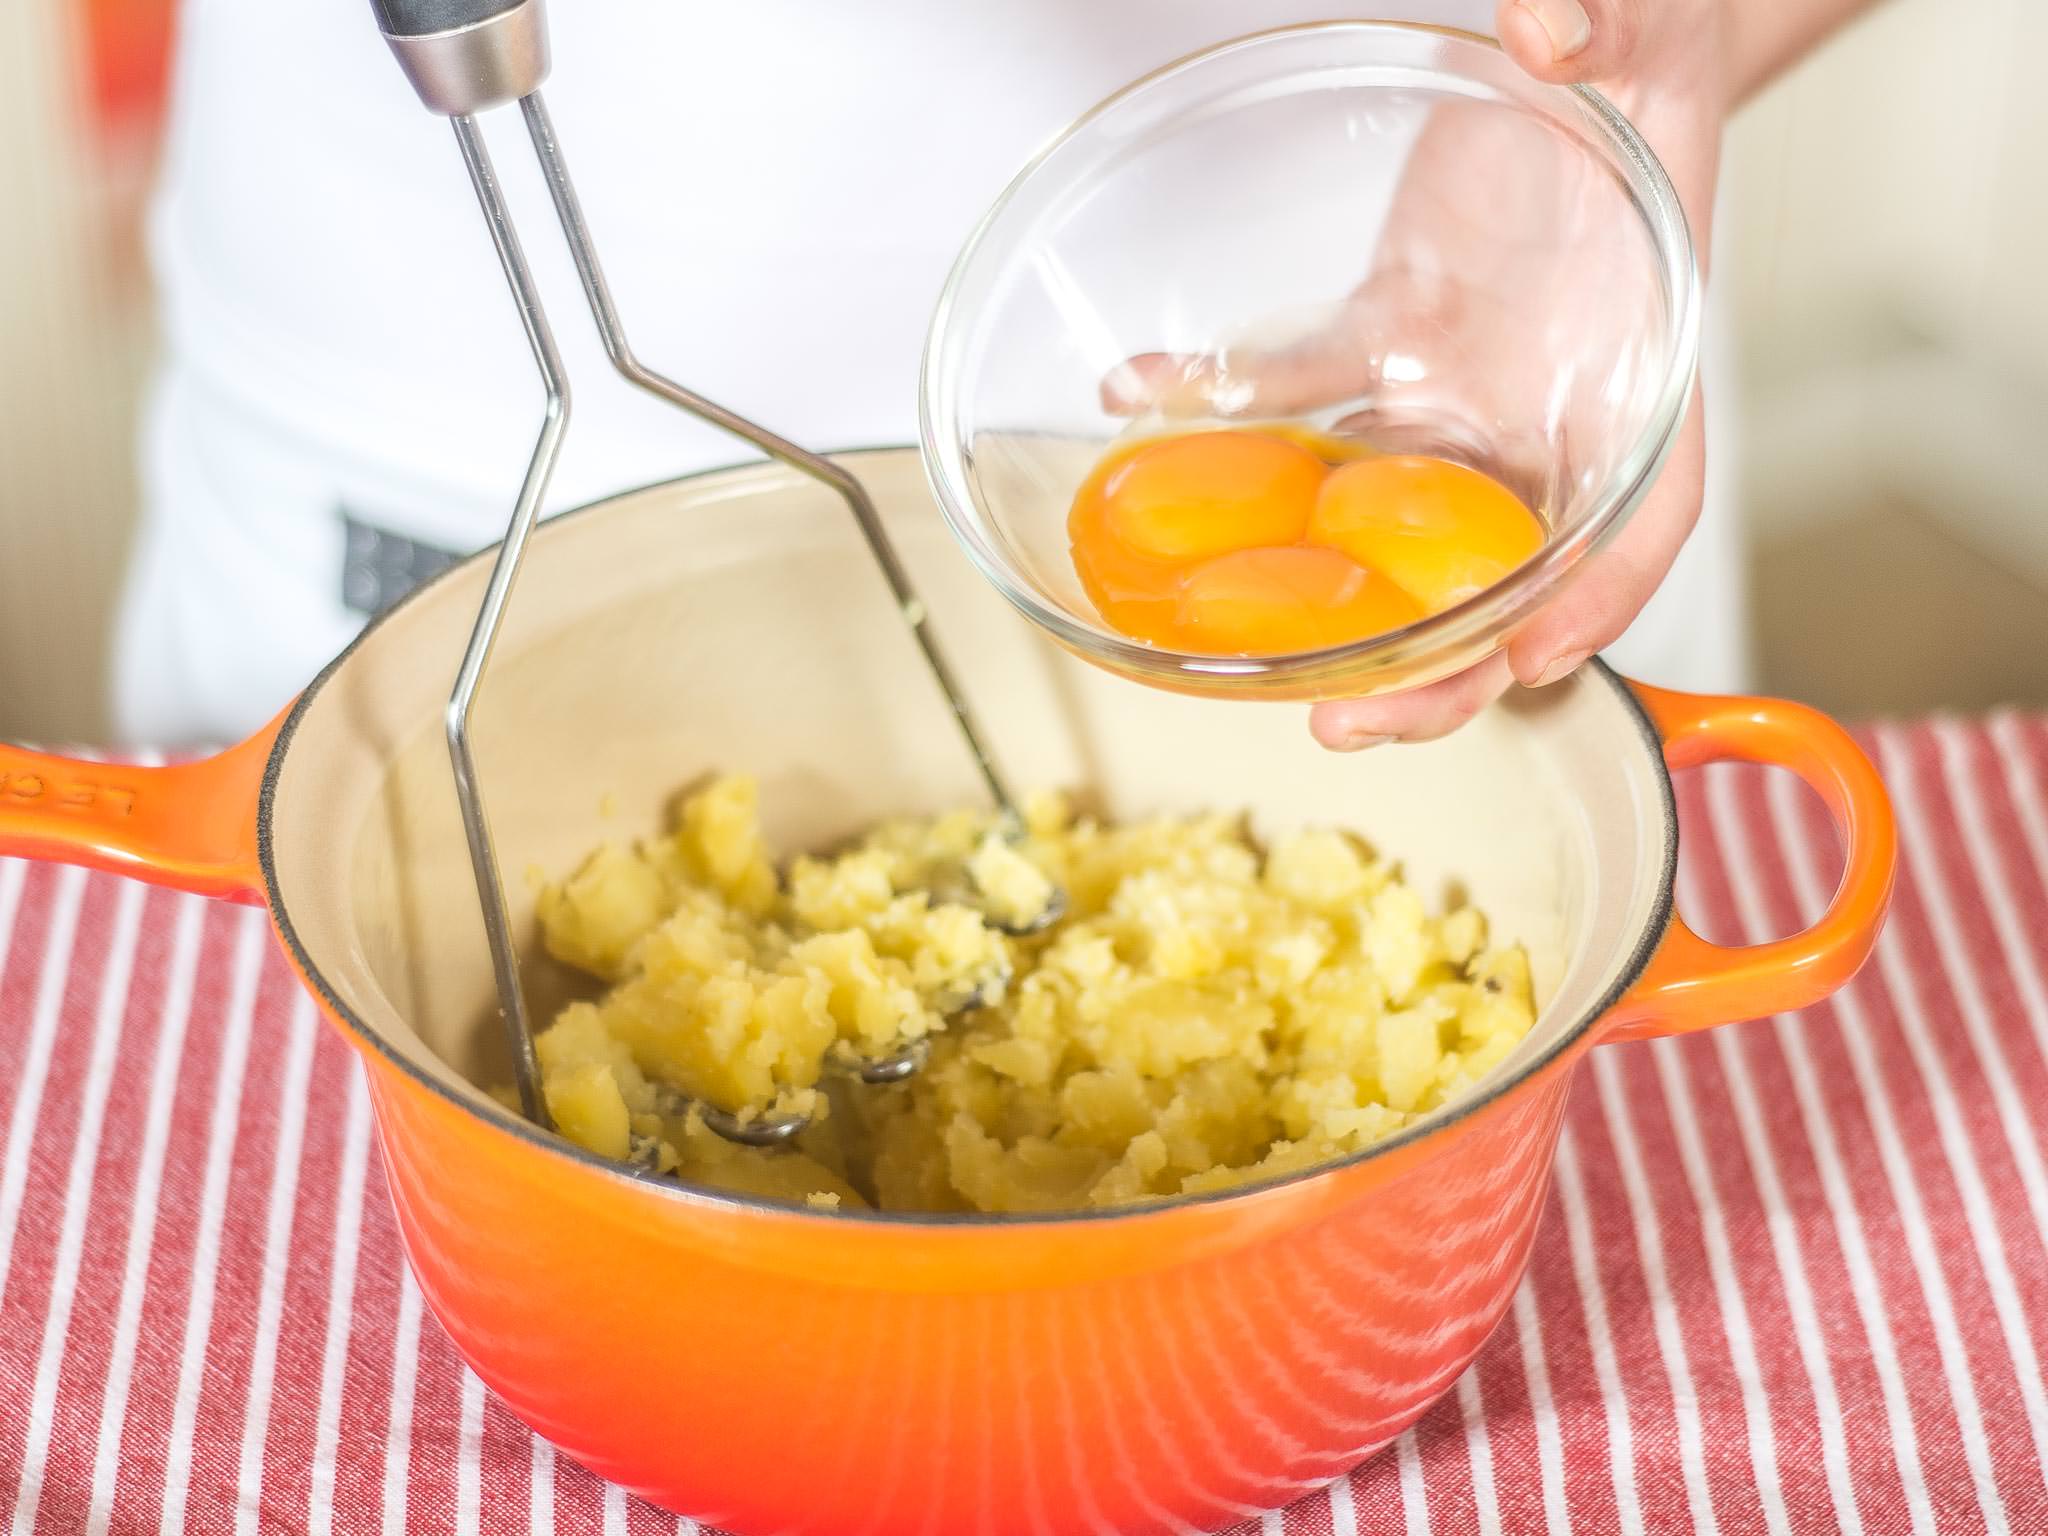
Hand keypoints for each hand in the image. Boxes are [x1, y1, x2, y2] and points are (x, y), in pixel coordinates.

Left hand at [1106, 1, 1729, 748]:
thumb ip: (1607, 27)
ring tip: (1266, 669)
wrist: (1590, 40)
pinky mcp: (1389, 341)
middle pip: (1512, 571)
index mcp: (1640, 361)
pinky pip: (1307, 394)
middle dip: (1447, 665)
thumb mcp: (1645, 29)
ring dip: (1344, 610)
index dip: (1601, 595)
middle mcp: (1549, 402)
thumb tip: (1553, 24)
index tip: (1538, 659)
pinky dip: (1236, 412)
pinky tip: (1153, 399)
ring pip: (1404, 529)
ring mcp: (1464, 387)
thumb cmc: (1644, 49)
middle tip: (1354, 721)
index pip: (1649, 505)